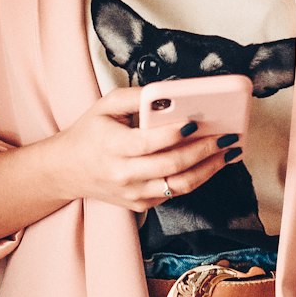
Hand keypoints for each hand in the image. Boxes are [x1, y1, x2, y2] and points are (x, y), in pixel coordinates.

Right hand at [51, 85, 241, 212]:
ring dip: (209, 169)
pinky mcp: (141, 204)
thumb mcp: (105, 106)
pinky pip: (174, 193)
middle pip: (171, 165)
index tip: (197, 121)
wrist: (66, 171)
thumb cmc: (89, 133)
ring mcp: (133, 193)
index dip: (175, 133)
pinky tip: (213, 163)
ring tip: (229, 152)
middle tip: (227, 136)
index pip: (149, 142)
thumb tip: (169, 92)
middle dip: (204, 150)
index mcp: (111, 146)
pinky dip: (197, 178)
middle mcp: (123, 174)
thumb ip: (136, 97)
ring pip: (179, 185)